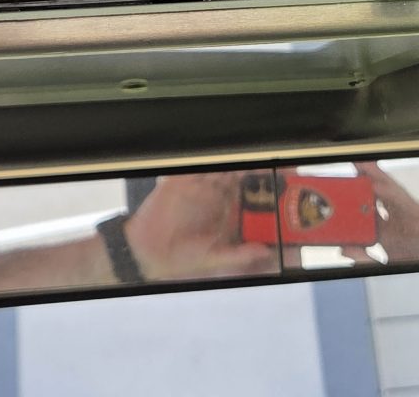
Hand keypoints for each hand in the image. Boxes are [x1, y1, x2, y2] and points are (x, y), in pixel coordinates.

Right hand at [124, 171, 278, 280]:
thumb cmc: (180, 258)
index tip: (271, 174)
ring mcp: (195, 186)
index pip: (245, 190)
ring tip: (239, 160)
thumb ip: (238, 255)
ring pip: (215, 166)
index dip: (257, 181)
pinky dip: (201, 163)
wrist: (147, 254)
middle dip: (245, 166)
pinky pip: (191, 167)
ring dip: (226, 162)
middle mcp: (212, 195)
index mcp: (223, 210)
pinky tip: (212, 163)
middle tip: (259, 160)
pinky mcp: (177, 182)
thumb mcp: (213, 259)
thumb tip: (265, 252)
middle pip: (232, 173)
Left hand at [343, 162, 418, 265]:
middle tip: (352, 165)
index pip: (368, 213)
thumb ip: (365, 259)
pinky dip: (391, 193)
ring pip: (391, 193)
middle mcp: (399, 224)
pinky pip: (405, 202)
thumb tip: (344, 248)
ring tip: (362, 165)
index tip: (337, 190)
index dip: (354, 200)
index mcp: (388, 237)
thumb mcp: (387, 269)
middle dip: (365, 181)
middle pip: (378, 197)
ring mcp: (411, 219)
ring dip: (377, 178)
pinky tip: (377, 185)